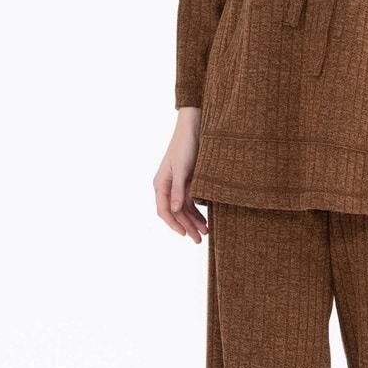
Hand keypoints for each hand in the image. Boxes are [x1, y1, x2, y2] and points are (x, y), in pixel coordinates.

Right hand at [154, 108, 209, 240]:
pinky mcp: (187, 182)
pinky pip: (190, 201)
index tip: (185, 234)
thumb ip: (179, 190)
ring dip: (193, 221)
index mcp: (161, 184)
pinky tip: (206, 219)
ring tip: (206, 232)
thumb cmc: (185, 146)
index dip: (174, 224)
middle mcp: (167, 186)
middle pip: (175, 213)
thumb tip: (176, 210)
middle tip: (199, 240)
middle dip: (187, 227)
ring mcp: (177, 185)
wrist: (194, 127)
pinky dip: (197, 211)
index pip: (164, 210)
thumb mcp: (182, 169)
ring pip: (184, 209)